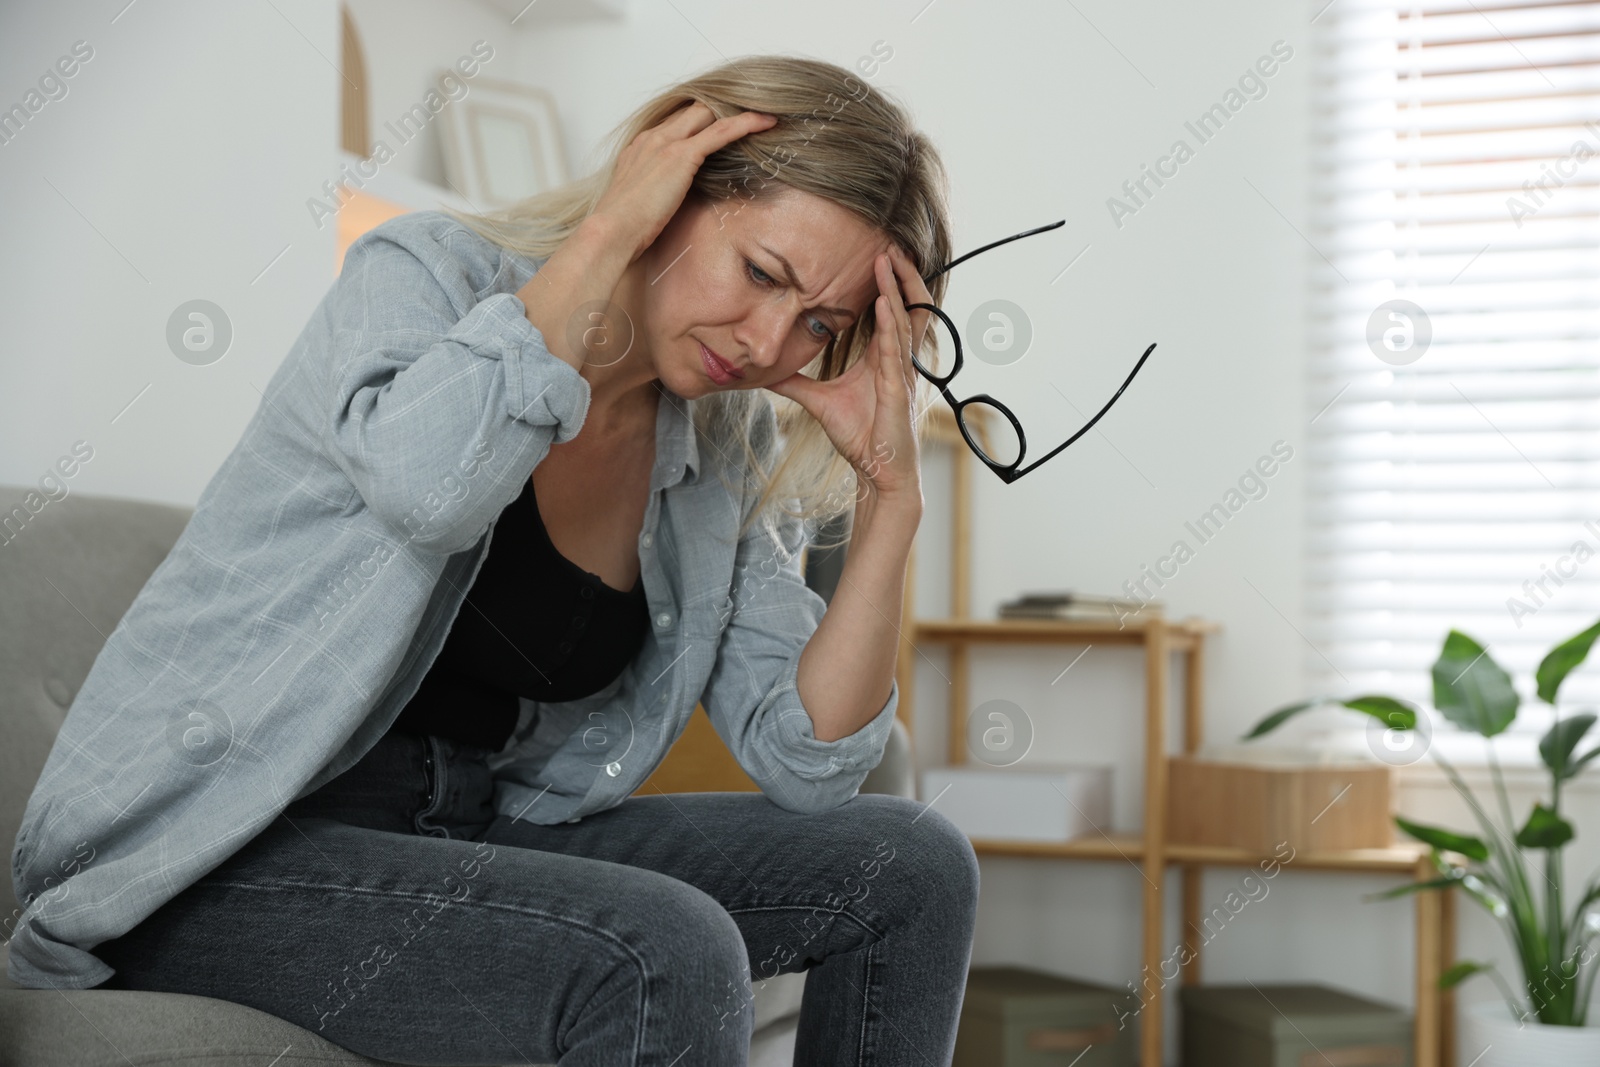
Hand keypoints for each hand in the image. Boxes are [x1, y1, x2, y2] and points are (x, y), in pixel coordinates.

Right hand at [591, 102, 776, 263]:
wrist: (611, 231)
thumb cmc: (623, 227)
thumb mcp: (640, 202)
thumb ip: (656, 191)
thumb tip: (670, 202)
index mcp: (642, 147)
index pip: (677, 121)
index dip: (701, 118)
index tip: (722, 120)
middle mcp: (654, 137)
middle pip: (694, 108)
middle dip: (721, 106)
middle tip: (750, 107)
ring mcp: (667, 143)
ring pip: (709, 112)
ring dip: (737, 109)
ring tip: (765, 109)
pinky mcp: (682, 156)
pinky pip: (721, 131)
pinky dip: (746, 123)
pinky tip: (767, 121)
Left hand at [764, 245, 931, 507]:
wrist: (878, 470)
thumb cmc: (860, 435)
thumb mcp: (818, 401)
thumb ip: (795, 383)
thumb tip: (764, 373)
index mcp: (883, 357)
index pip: (891, 310)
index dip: (887, 283)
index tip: (876, 254)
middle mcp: (897, 358)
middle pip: (908, 306)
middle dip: (902, 274)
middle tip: (890, 243)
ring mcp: (902, 371)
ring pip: (906, 320)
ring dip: (898, 288)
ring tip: (889, 259)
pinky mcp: (898, 388)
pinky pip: (897, 350)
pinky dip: (892, 325)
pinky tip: (885, 303)